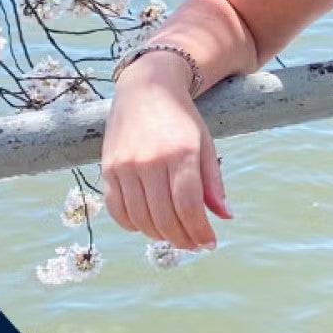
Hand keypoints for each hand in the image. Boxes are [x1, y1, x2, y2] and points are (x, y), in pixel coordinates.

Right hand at [99, 60, 231, 251]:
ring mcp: (125, 166)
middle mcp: (150, 161)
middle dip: (182, 239)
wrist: (146, 88)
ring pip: (141, 219)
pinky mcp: (107, 169)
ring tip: (174, 235)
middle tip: (193, 245)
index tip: (209, 244)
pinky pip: (118, 210)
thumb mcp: (204, 143)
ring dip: (159, 235)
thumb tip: (225, 217)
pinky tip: (149, 225)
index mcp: (181, 152)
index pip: (189, 206)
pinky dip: (133, 225)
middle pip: (164, 217)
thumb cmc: (181, 118)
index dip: (199, 231)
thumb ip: (213, 181)